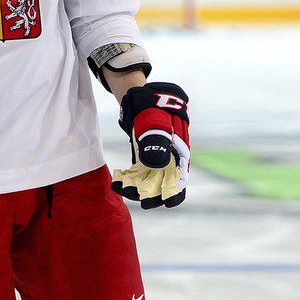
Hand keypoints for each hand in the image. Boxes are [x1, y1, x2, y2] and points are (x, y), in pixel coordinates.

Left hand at [113, 82, 189, 208]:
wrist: (141, 96)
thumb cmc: (153, 106)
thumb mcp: (155, 120)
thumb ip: (157, 140)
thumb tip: (155, 163)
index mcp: (179, 150)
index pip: (181, 176)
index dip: (176, 191)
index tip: (167, 203)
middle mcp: (169, 156)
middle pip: (165, 181)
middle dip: (154, 193)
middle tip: (141, 201)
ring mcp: (156, 156)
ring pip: (150, 178)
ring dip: (139, 187)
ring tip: (125, 190)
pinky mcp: (143, 155)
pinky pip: (138, 171)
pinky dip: (130, 177)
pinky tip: (119, 181)